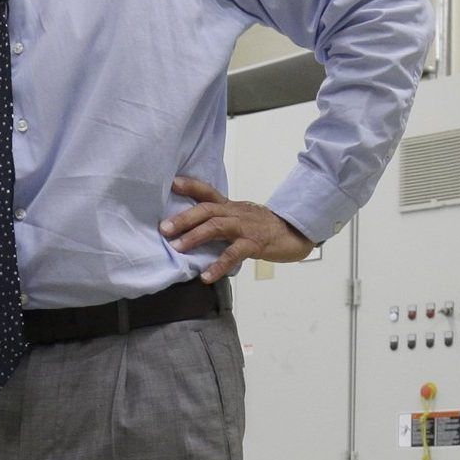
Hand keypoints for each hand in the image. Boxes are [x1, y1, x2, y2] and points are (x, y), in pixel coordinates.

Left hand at [159, 177, 315, 283]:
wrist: (296, 233)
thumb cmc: (265, 228)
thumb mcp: (241, 217)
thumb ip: (221, 220)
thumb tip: (193, 229)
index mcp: (231, 207)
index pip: (208, 192)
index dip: (191, 186)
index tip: (172, 183)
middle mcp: (235, 213)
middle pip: (207, 209)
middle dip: (184, 218)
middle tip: (164, 228)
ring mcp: (245, 227)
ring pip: (216, 227)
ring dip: (195, 237)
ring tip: (177, 247)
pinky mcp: (255, 244)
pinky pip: (234, 254)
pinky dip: (218, 265)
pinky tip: (206, 276)